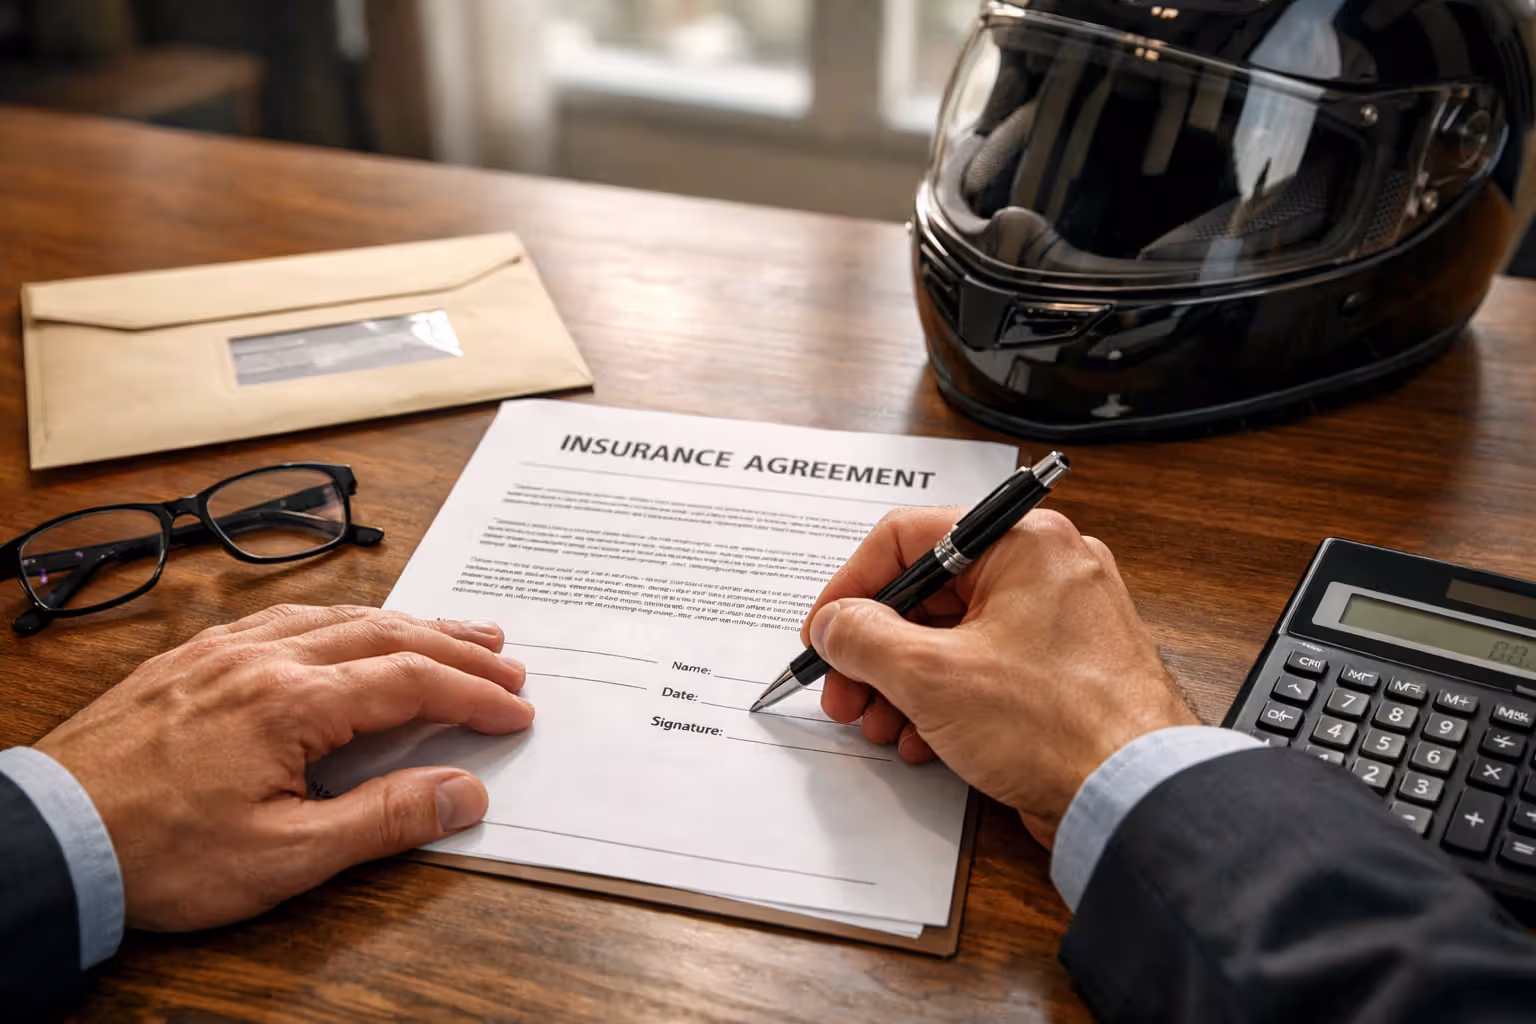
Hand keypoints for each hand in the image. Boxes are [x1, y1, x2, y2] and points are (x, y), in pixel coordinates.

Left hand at [35, 604, 532, 930]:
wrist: (48, 838)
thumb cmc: (157, 852)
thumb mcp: (284, 856)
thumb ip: (383, 819)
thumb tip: (462, 794)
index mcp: (291, 701)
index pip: (411, 682)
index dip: (474, 694)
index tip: (515, 709)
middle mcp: (262, 658)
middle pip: (386, 633)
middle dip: (456, 646)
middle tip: (507, 659)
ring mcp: (225, 650)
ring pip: (339, 615)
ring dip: (406, 623)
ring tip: (454, 632)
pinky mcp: (194, 657)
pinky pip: (288, 618)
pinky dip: (343, 618)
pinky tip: (352, 627)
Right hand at [803, 508, 1195, 847]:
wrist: (1135, 799)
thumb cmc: (1060, 725)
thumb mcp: (932, 676)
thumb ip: (864, 638)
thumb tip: (833, 624)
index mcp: (1023, 542)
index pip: (909, 538)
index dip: (851, 587)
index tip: (823, 632)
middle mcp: (1046, 569)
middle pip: (928, 594)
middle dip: (874, 651)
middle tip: (843, 692)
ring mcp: (1058, 622)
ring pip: (952, 636)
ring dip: (902, 682)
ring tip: (879, 724)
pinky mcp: (1061, 671)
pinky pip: (984, 668)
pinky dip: (944, 700)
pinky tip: (921, 741)